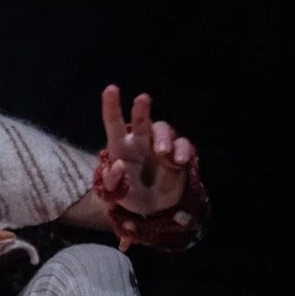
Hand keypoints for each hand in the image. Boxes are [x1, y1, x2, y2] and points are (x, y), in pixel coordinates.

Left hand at [96, 85, 195, 215]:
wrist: (154, 206)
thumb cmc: (130, 193)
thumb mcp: (116, 193)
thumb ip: (113, 181)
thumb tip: (118, 165)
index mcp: (121, 147)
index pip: (114, 123)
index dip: (112, 106)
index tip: (111, 89)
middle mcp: (140, 141)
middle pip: (141, 119)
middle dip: (141, 108)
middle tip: (142, 99)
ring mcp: (160, 145)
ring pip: (163, 129)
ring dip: (163, 138)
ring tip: (163, 153)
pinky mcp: (178, 154)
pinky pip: (183, 144)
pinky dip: (182, 150)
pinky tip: (179, 162)